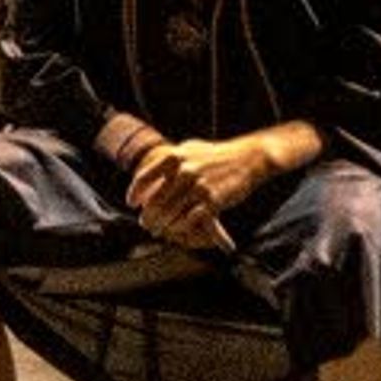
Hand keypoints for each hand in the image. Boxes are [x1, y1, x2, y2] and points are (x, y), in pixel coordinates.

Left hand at [127, 136, 275, 249]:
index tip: (132, 204)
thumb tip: (150, 168)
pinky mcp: (213, 201)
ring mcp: (198, 186)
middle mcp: (184, 171)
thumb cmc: (217, 155)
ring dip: (162, 225)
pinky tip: (177, 232)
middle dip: (148, 215)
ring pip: (171, 213)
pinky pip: (190, 220)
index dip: (135, 192)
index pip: (145, 177)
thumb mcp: (190, 149)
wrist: (248, 158)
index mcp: (174, 157)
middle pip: (156, 200)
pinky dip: (181, 228)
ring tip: (158, 231)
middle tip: (145, 223)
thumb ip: (170, 159)